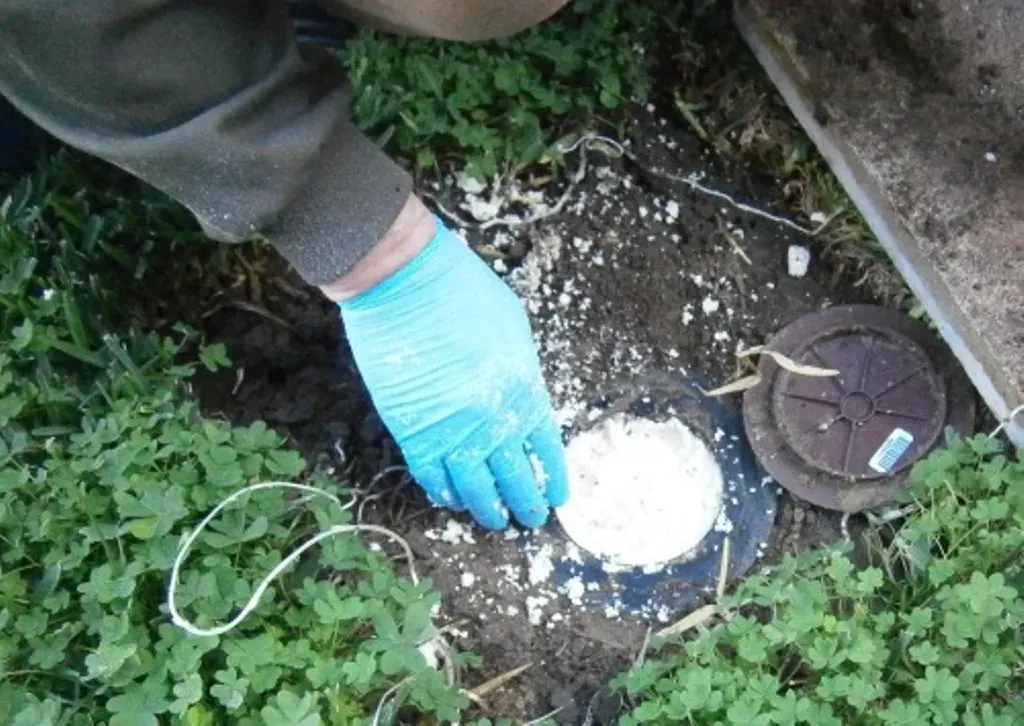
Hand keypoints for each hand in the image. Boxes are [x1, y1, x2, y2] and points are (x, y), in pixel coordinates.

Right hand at [336, 218, 568, 528]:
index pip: (548, 448)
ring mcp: (451, 429)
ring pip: (475, 486)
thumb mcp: (513, 326)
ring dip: (487, 508)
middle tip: (530, 518)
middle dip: (526, 502)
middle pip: (516, 475)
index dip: (553, 477)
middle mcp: (493, 419)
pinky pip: (431, 475)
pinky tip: (451, 500)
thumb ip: (521, 370)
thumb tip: (520, 400)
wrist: (404, 281)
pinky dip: (442, 492)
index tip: (557, 495)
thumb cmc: (462, 290)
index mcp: (524, 389)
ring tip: (495, 521)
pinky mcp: (412, 431)